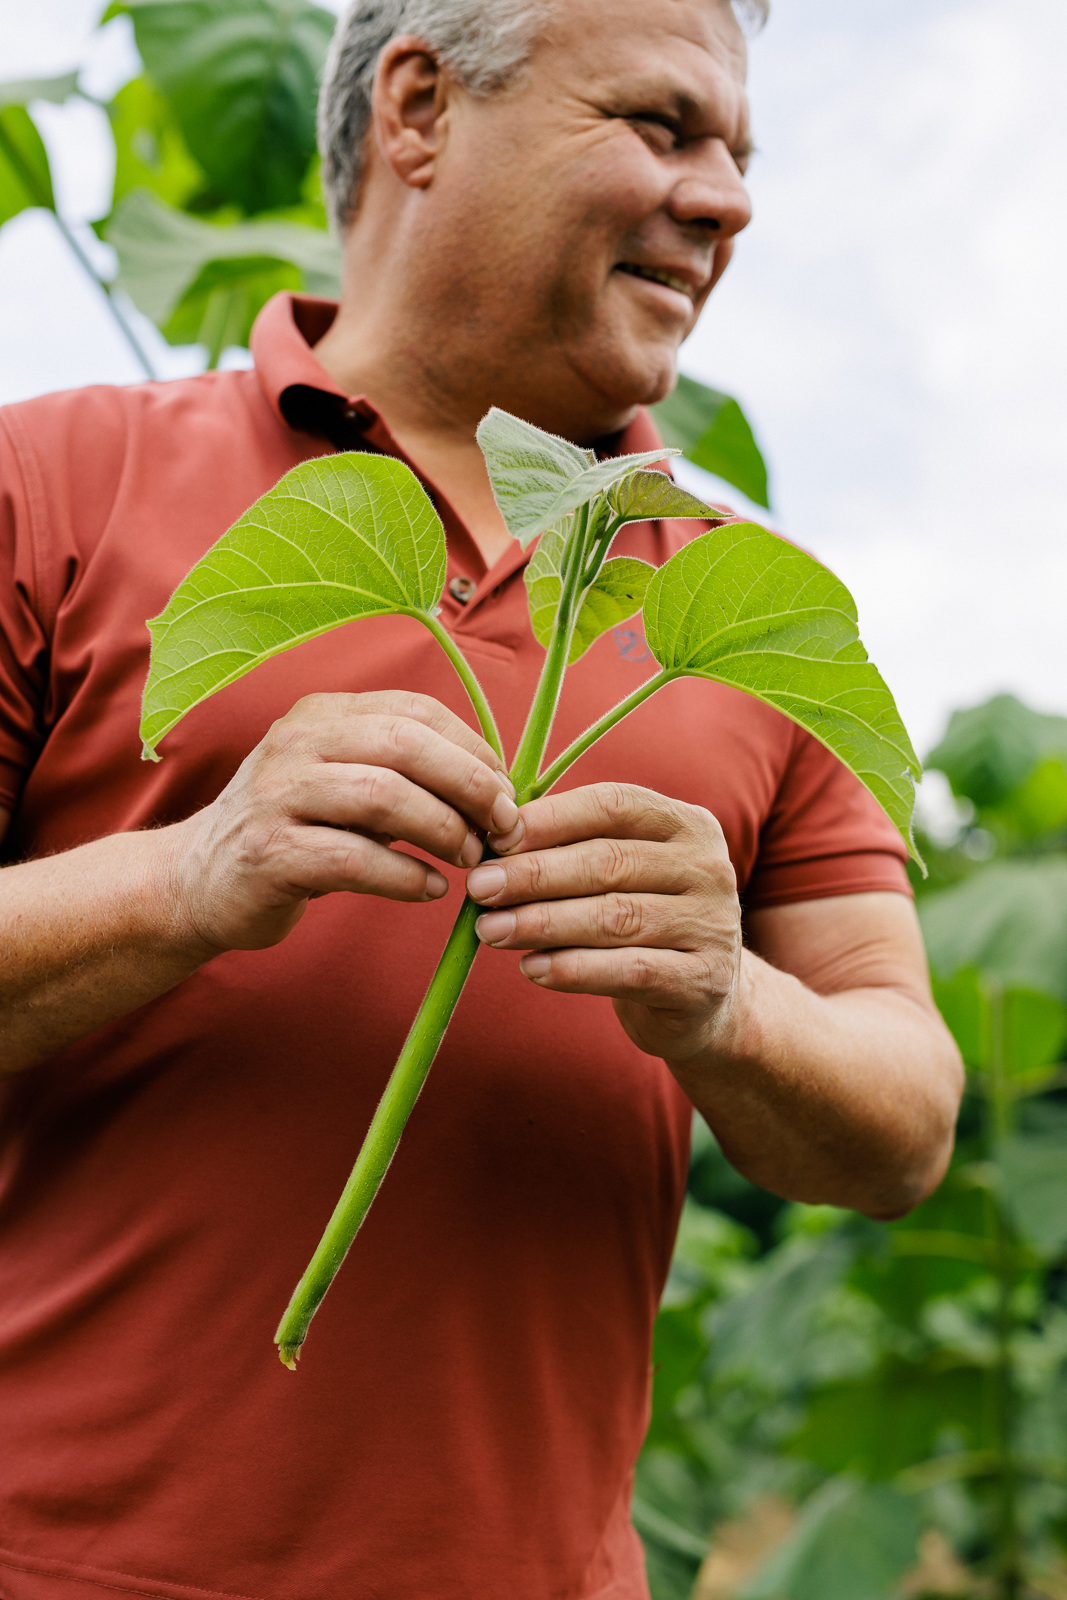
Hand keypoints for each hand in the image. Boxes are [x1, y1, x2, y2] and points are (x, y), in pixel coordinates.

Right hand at [169, 691, 517, 953]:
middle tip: (505, 827)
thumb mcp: (343, 782)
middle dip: (470, 785)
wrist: (198, 880)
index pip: (416, 711)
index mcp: (324, 713)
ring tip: (471, 859)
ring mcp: (277, 795)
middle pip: (406, 746)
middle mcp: (298, 742)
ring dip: (443, 831)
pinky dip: (406, 878)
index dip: (474, 750)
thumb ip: (405, 774)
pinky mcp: (269, 853)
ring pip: (383, 797)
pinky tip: (431, 890)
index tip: (507, 792)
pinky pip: (355, 861)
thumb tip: (498, 790)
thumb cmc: (295, 830)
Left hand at [466, 783, 741, 1062]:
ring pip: (615, 917)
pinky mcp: (702, 982)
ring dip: (542, 922)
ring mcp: (712, 926)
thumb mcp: (623, 873)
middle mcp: (708, 868)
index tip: (495, 837)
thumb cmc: (642, 920)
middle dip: (535, 874)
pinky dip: (573, 969)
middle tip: (480, 887)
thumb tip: (493, 839)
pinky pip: (629, 971)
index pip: (614, 806)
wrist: (702, 998)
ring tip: (490, 930)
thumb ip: (573, 849)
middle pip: (609, 862)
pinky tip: (531, 968)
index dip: (551, 819)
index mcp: (686, 824)